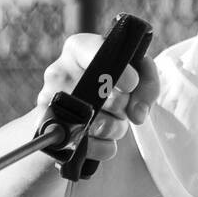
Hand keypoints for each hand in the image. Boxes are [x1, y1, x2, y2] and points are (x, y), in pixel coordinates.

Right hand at [36, 33, 159, 164]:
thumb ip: (147, 83)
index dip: (121, 72)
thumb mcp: (131, 73)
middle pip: (108, 97)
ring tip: (112, 120)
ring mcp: (50, 103)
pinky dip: (104, 147)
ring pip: (101, 125)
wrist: (70, 109)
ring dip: (117, 127)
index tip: (132, 84)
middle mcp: (58, 72)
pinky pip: (91, 147)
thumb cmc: (106, 85)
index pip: (98, 54)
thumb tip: (138, 113)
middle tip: (121, 104)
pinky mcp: (51, 132)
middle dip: (124, 106)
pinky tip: (101, 137)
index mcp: (77, 49)